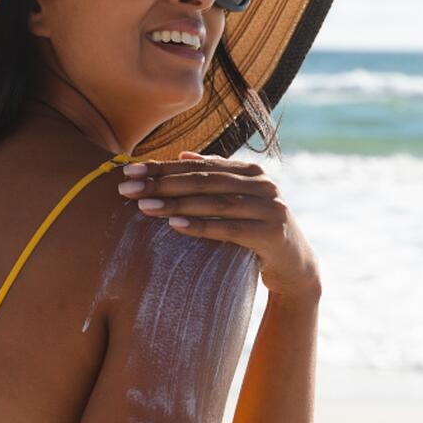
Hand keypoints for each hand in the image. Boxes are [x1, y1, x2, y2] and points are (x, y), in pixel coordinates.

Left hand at [117, 151, 320, 299]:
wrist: (295, 267)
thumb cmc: (257, 233)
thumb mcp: (238, 203)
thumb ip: (216, 178)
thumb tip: (183, 154)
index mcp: (250, 171)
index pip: (198, 165)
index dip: (162, 167)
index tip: (128, 171)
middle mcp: (262, 184)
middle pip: (203, 180)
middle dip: (162, 183)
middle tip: (127, 189)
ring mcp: (270, 207)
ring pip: (214, 201)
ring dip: (176, 202)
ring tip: (145, 206)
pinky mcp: (272, 233)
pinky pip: (230, 228)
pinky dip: (201, 225)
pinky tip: (174, 224)